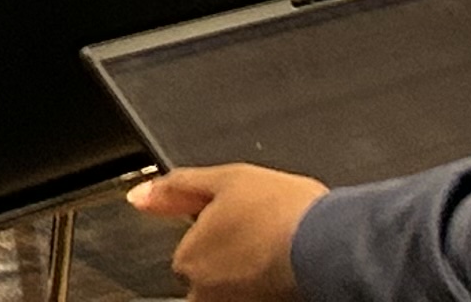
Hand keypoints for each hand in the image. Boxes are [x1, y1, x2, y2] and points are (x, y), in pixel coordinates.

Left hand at [127, 164, 326, 301]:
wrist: (331, 243)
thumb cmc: (283, 212)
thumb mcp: (224, 179)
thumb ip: (177, 188)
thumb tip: (139, 196)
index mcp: (189, 260)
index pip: (191, 252)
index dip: (217, 234)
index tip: (241, 226)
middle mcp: (205, 294)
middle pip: (209, 278)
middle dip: (230, 261)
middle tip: (261, 240)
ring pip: (233, 290)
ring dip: (249, 275)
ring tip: (276, 254)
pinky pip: (255, 295)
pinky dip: (267, 287)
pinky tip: (283, 272)